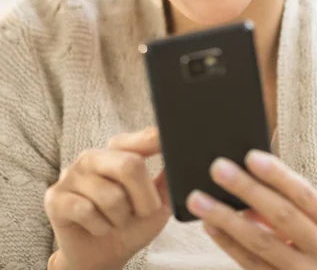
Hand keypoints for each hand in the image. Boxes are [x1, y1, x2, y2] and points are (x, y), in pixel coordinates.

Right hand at [44, 127, 171, 269]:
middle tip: (144, 211)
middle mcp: (93, 156)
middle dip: (144, 197)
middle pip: (129, 165)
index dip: (158, 141)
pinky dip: (100, 226)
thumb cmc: (130, 225)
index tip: (171, 143)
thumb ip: (167, 179)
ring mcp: (71, 175)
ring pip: (110, 195)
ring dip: (121, 218)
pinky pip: (87, 211)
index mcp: (118, 151)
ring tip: (116, 220)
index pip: (142, 138)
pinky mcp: (56, 198)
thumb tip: (182, 160)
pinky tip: (98, 227)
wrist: (101, 257)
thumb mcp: (156, 203)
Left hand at [186, 150, 316, 269]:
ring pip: (261, 243)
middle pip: (282, 216)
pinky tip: (209, 225)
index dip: (277, 174)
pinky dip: (227, 242)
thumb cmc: (306, 235)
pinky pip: (251, 264)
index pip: (304, 193)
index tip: (250, 156)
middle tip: (218, 168)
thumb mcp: (308, 216)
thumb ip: (285, 195)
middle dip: (247, 189)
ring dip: (226, 217)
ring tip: (199, 198)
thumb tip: (244, 168)